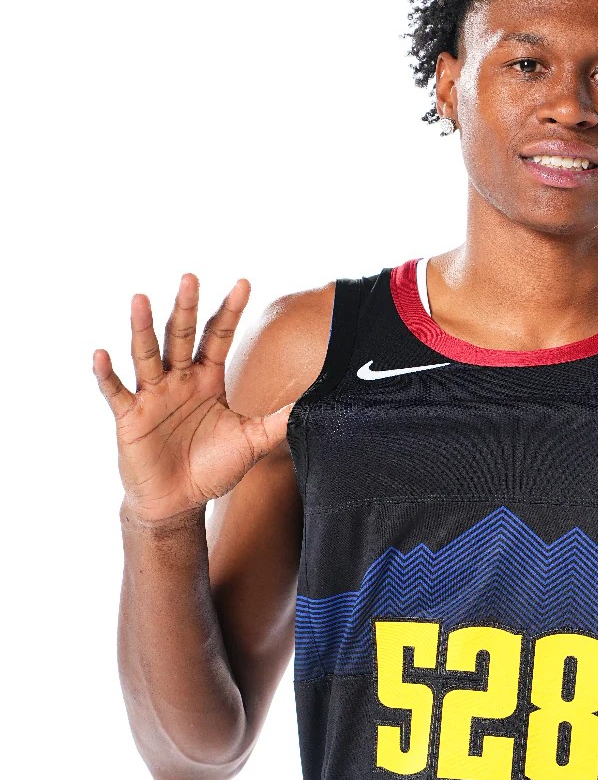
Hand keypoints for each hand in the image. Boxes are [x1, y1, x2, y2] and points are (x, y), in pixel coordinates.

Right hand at [93, 274, 294, 525]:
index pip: (218, 337)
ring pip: (146, 355)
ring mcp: (151, 396)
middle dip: (186, 307)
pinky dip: (106, 374)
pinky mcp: (130, 417)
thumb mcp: (251, 442)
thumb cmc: (211, 469)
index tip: (244, 282)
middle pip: (181, 336)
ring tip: (140, 298)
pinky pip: (115, 392)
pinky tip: (101, 353)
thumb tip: (313, 404)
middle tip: (191, 277)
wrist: (178, 502)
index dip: (230, 311)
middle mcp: (178, 380)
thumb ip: (279, 421)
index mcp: (207, 380)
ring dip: (142, 328)